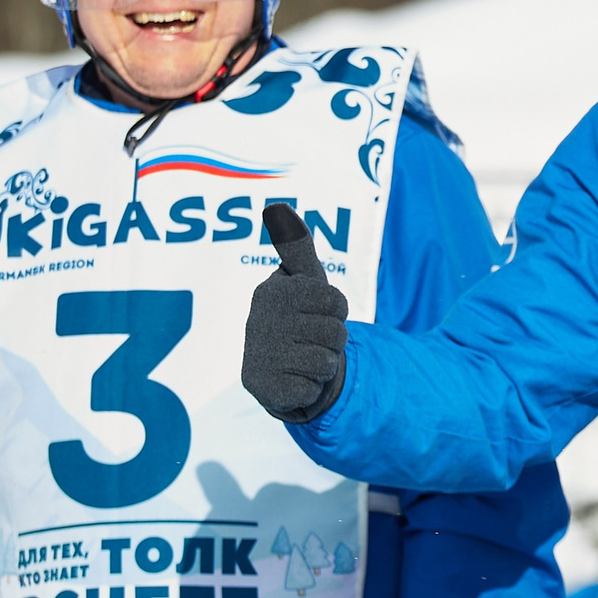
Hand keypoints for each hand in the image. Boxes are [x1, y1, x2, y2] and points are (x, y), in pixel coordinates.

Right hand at [242, 203, 348, 423]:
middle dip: (333, 341)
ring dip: (323, 365)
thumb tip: (278, 207)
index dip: (338, 311)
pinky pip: (312, 389)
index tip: (320, 313)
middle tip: (312, 340)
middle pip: (335, 333)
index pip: (336, 302)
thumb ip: (297, 248)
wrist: (280, 372)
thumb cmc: (299, 319)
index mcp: (273, 292)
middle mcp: (259, 321)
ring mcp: (259, 356)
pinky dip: (311, 388)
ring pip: (326, 363)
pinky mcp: (264, 389)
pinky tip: (294, 381)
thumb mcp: (304, 282)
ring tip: (305, 360)